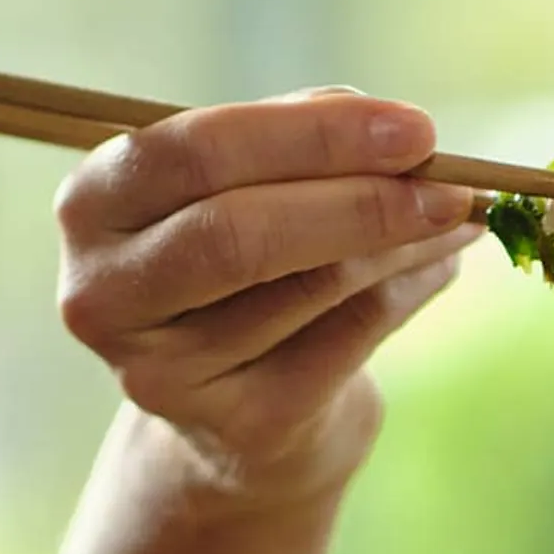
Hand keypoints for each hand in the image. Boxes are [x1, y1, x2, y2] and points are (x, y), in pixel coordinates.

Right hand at [55, 90, 484, 501]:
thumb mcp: (244, 191)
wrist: (236, 418)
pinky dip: (410, 288)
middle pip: (236, 234)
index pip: (194, 153)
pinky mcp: (240, 426)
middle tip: (450, 180)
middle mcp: (105, 295)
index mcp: (93, 206)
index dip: (309, 135)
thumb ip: (296, 148)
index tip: (411, 127)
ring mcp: (165, 374)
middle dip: (359, 199)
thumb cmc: (240, 269)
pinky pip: (348, 338)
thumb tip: (396, 129)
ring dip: (404, 240)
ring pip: (309, 285)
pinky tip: (442, 259)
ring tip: (460, 209)